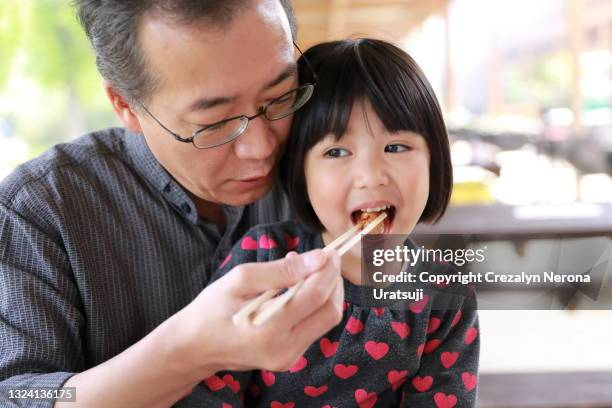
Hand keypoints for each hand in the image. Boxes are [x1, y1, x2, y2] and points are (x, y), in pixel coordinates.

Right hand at [172, 248, 343, 375]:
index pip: (315, 297)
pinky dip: (314, 305)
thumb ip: (281, 270)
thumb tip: (317, 259)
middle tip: (326, 259)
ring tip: (308, 270)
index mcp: (269, 330)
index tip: (331, 251)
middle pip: (330, 312)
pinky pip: (314, 328)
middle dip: (334, 282)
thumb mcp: (240, 280)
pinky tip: (299, 288)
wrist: (195, 346)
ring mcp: (288, 358)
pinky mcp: (289, 359)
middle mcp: (284, 350)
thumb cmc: (212, 309)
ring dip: (325, 292)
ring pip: (326, 321)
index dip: (328, 271)